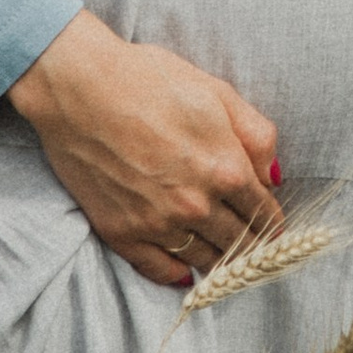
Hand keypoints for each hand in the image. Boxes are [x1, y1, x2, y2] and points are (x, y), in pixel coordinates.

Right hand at [10, 12, 283, 287]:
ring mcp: (158, 223)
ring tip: (226, 259)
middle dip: (251, 244)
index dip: (271, 220)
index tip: (272, 227)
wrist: (79, 87)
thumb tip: (273, 176)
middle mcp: (196, 204)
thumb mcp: (216, 91)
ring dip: (219, 260)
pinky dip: (177, 274)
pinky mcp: (122, 233)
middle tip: (255, 247)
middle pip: (238, 241)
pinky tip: (186, 270)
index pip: (262, 211)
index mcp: (225, 167)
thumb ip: (255, 135)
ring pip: (204, 259)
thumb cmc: (149, 79)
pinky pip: (159, 269)